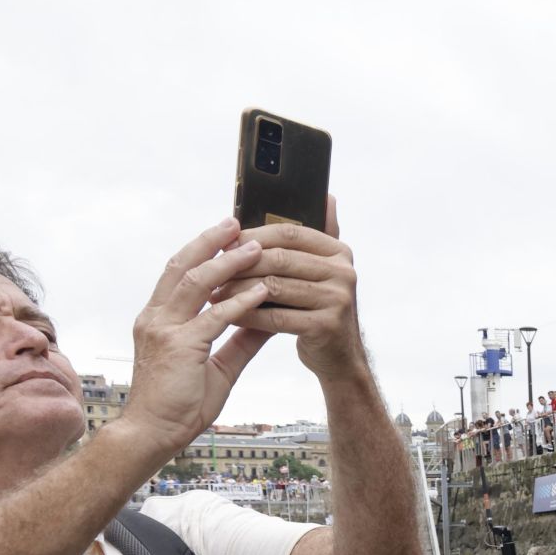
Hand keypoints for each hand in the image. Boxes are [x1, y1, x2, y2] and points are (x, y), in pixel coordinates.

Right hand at [121, 218, 276, 454]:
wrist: (154, 434)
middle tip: (239, 222)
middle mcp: (156, 317)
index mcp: (160, 318)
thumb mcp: (219, 365)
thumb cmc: (181, 403)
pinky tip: (262, 291)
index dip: (203, 249)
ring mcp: (164, 330)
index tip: (229, 234)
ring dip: (228, 263)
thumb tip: (268, 316)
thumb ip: (241, 339)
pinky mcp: (179, 347)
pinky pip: (213, 318)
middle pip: (182, 265)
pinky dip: (239, 302)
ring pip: (196, 283)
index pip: (180, 272)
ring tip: (256, 247)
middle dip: (211, 241)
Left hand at [220, 195, 364, 376]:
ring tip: (213, 294)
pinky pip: (276, 317)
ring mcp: (337, 300)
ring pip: (274, 287)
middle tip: (212, 270)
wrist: (341, 357)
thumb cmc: (319, 309)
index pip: (289, 233)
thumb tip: (326, 197)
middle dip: (240, 264)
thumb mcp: (321, 271)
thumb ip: (317, 239)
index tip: (225, 243)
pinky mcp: (327, 326)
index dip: (253, 236)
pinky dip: (248, 315)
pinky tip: (229, 316)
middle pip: (279, 259)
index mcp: (339, 252)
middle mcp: (343, 272)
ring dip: (238, 291)